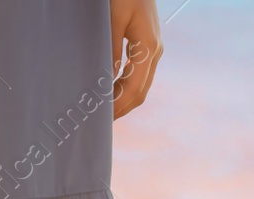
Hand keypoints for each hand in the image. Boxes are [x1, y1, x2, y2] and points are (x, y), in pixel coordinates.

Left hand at [110, 0, 162, 118]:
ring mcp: (153, 49)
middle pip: (140, 91)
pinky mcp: (147, 46)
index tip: (102, 120)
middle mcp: (154, 51)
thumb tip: (107, 81)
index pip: (134, 88)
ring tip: (102, 113)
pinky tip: (110, 93)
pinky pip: (139, 75)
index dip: (118, 107)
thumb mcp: (112, 21)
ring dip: (123, 101)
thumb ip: (111, 51)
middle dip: (121, 109)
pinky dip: (125, 88)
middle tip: (99, 123)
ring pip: (141, 85)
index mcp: (147, 47)